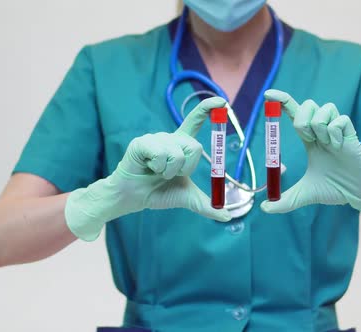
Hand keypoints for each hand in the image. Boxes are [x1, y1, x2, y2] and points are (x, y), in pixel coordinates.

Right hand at [65, 97, 230, 240]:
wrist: (134, 198)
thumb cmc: (158, 192)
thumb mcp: (187, 199)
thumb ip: (207, 206)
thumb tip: (226, 217)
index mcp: (181, 145)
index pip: (195, 121)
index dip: (207, 109)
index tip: (221, 101)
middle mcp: (170, 138)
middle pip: (194, 146)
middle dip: (186, 168)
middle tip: (170, 174)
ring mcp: (156, 138)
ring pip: (177, 153)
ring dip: (169, 171)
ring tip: (156, 172)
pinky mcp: (142, 142)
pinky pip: (161, 153)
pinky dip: (157, 167)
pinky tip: (147, 168)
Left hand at [261, 90, 360, 233]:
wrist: (359, 195)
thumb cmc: (336, 190)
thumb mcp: (304, 195)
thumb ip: (285, 201)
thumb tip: (265, 208)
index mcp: (310, 140)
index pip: (295, 114)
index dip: (283, 101)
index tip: (268, 95)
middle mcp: (322, 132)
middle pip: (308, 105)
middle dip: (301, 118)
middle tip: (308, 140)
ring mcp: (337, 131)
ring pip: (324, 108)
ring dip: (319, 126)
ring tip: (327, 145)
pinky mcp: (352, 134)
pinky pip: (339, 120)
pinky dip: (334, 132)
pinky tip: (339, 146)